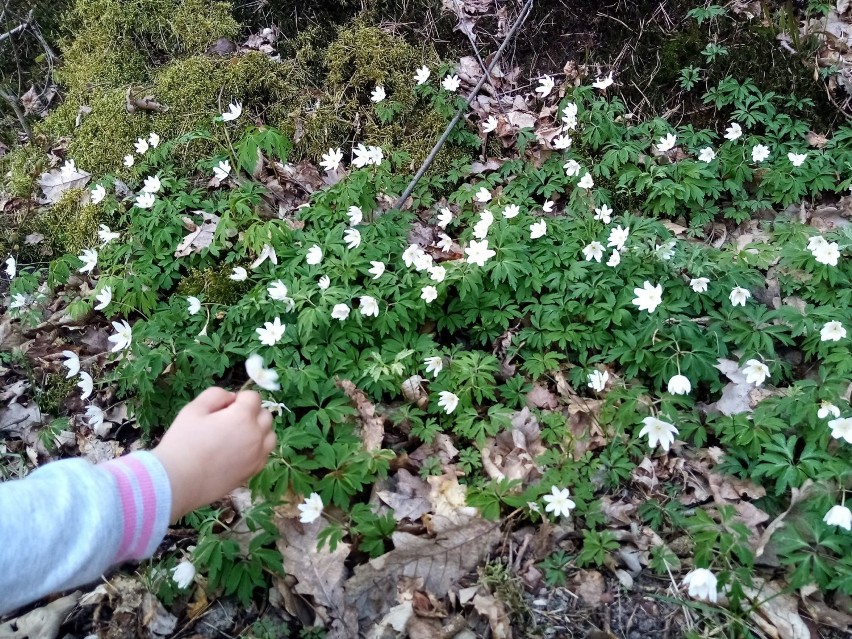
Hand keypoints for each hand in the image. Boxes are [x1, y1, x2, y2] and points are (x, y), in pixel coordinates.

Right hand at [152, 387, 275, 520]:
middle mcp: (256, 435)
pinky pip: (265, 454)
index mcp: (243, 417)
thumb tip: (231, 398)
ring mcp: (257, 456)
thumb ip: (216, 395)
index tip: (225, 407)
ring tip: (237, 436)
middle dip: (251, 412)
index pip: (254, 397)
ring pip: (270, 436)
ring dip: (259, 430)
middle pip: (265, 415)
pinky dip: (257, 449)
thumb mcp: (193, 409)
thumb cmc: (183, 443)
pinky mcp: (252, 472)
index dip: (240, 398)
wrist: (178, 482)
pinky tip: (239, 452)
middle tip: (229, 420)